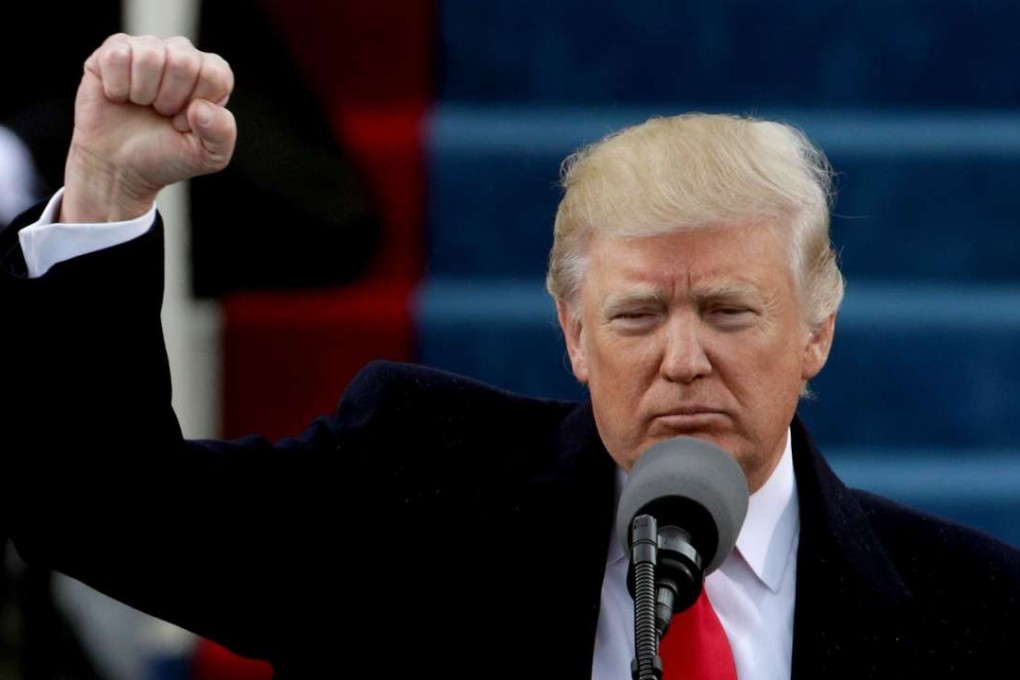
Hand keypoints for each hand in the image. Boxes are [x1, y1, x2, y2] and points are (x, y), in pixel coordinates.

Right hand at [61, 33, 236, 222]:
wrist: (119, 166)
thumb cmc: (167, 155)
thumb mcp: (207, 156)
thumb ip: (221, 134)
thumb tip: (200, 108)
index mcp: (211, 74)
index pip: (215, 75)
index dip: (196, 106)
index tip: (183, 122)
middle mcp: (182, 54)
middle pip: (183, 62)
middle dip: (169, 99)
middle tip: (161, 113)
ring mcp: (147, 49)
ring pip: (149, 57)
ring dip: (142, 93)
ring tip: (141, 105)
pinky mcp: (113, 51)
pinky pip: (117, 56)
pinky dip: (117, 86)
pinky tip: (119, 97)